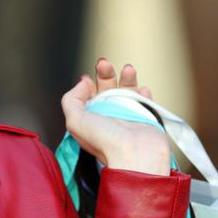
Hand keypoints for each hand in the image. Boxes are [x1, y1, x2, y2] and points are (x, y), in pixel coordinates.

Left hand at [61, 58, 170, 175]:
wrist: (136, 155)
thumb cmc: (105, 141)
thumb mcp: (75, 119)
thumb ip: (71, 99)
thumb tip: (84, 83)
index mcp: (91, 118)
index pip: (88, 96)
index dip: (87, 84)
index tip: (87, 78)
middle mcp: (109, 116)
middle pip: (107, 88)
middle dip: (105, 73)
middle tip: (104, 63)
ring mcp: (128, 115)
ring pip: (127, 90)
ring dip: (127, 77)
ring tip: (128, 69)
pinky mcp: (146, 117)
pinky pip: (145, 100)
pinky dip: (144, 92)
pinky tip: (143, 88)